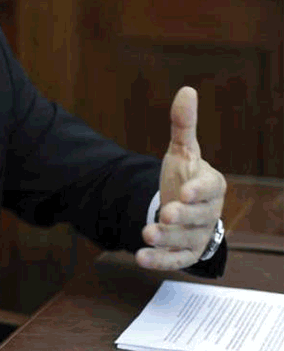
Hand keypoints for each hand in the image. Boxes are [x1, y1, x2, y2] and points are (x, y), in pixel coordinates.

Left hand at [136, 86, 226, 270]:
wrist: (185, 209)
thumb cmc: (185, 176)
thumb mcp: (182, 151)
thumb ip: (183, 125)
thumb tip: (186, 90)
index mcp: (211, 186)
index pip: (209, 189)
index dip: (197, 191)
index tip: (184, 192)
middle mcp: (208, 213)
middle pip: (197, 217)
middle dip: (180, 217)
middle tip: (164, 214)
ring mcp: (197, 235)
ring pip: (184, 239)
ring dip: (165, 238)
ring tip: (146, 233)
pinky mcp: (184, 253)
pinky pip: (174, 259)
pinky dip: (158, 260)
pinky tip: (140, 257)